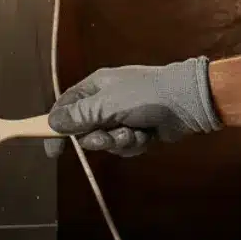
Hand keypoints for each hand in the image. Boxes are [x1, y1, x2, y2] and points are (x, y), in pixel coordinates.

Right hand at [47, 57, 220, 156]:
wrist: (189, 101)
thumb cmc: (144, 95)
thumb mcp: (106, 104)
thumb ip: (77, 115)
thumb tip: (52, 123)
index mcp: (93, 88)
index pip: (64, 109)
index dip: (56, 129)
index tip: (54, 151)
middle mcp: (105, 102)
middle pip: (84, 130)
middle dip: (97, 138)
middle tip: (107, 138)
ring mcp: (123, 117)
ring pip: (105, 141)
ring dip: (119, 141)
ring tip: (134, 133)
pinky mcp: (138, 130)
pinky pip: (124, 145)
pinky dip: (134, 143)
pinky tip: (147, 136)